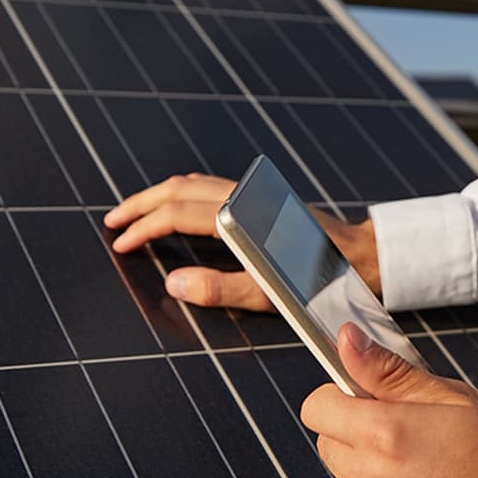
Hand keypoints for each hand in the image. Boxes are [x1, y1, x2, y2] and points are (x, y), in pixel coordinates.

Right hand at [101, 173, 380, 310]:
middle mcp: (244, 196)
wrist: (364, 256)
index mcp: (239, 216)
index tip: (121, 244)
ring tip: (137, 213)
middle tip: (113, 221)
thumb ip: (219, 288)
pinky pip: (212, 187)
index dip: (144, 228)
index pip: (177, 214)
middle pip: (178, 189)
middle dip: (141, 204)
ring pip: (194, 183)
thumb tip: (173, 282)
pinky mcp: (263, 198)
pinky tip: (179, 209)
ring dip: (161, 195)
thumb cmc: (319, 279)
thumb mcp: (268, 293)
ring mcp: (254, 193)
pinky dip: (184, 194)